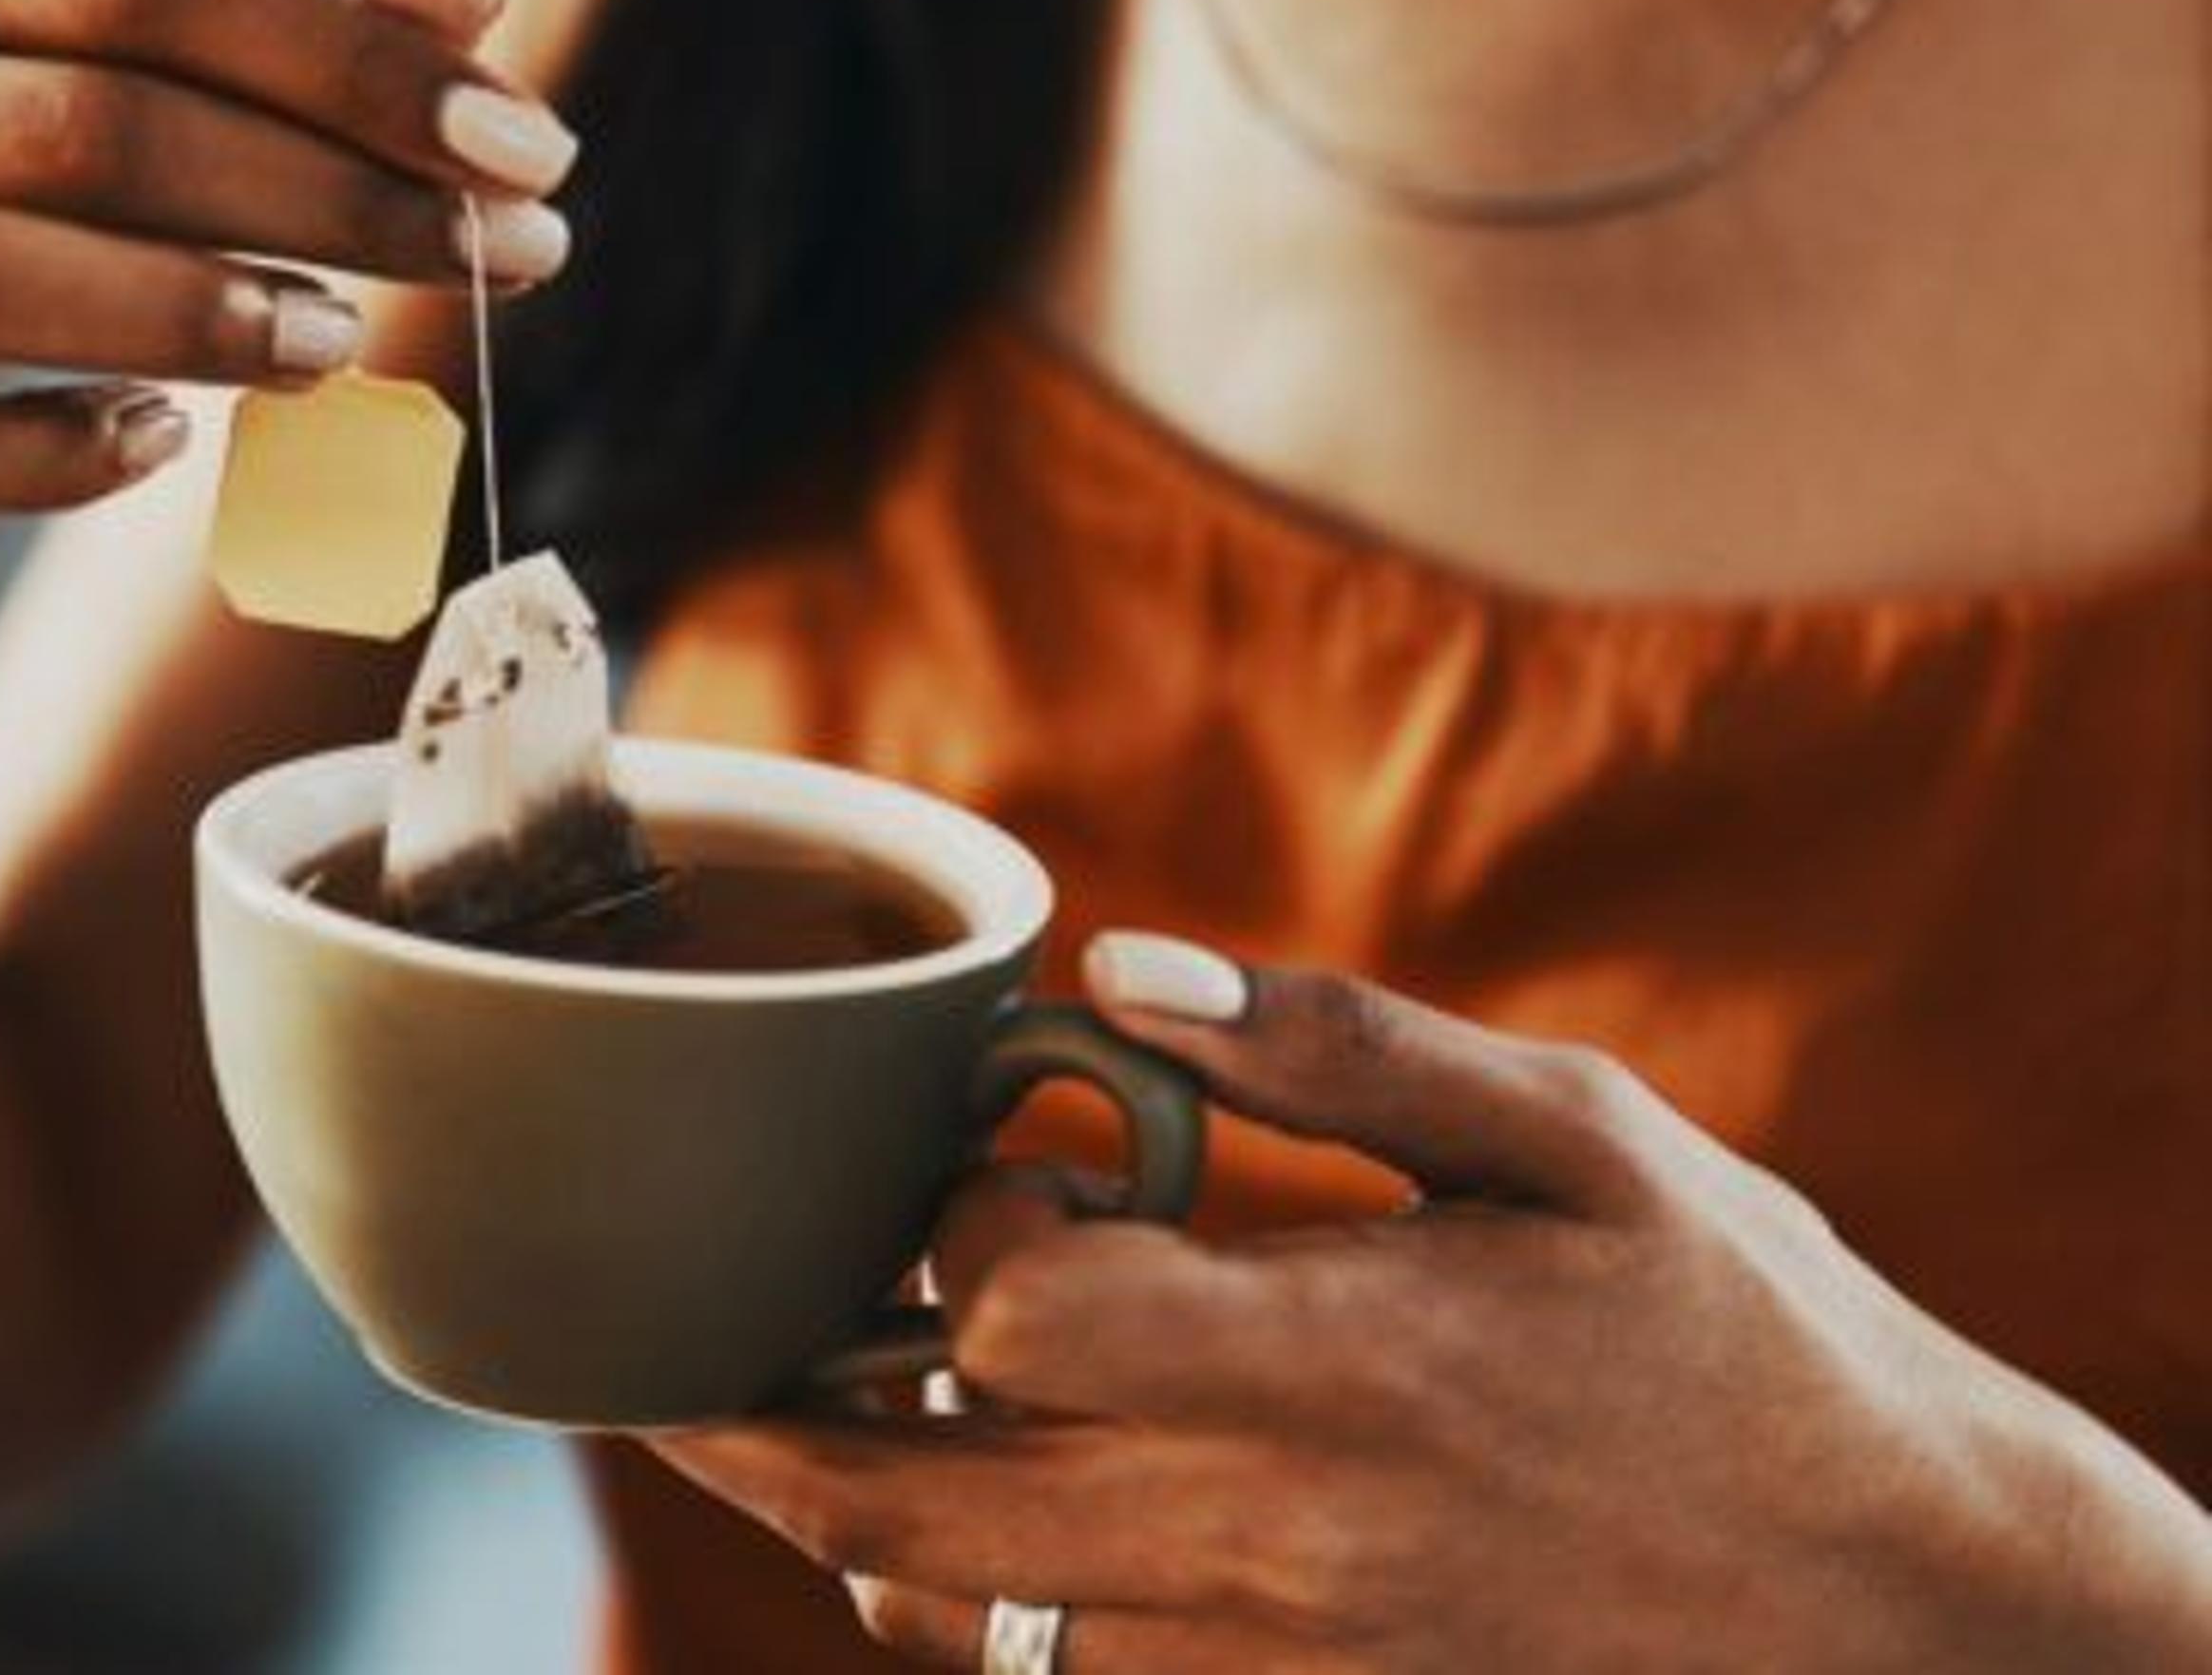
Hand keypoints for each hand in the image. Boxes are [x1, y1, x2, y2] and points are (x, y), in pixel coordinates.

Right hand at [0, 0, 575, 590]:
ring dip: (182, 312)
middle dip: (312, 191)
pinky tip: (163, 440)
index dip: (341, 60)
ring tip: (337, 340)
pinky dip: (42, 447)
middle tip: (485, 257)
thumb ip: (255, 48)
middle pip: (66, 123)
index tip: (522, 145)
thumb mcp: (67, 108)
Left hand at [656, 934, 2211, 1671]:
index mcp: (1337, 1355)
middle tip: (673, 1362)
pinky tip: (980, 1518)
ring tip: (800, 1424)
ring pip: (963, 1622)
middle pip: (907, 1509)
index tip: (985, 1164)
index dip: (946, 1226)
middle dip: (753, 1429)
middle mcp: (1276, 1530)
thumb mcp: (1581, 1140)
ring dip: (854, 1523)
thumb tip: (1127, 968)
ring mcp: (1278, 1653)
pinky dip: (984, 1610)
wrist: (1901, 1602)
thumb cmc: (1745, 1334)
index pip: (1007, 1308)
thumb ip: (1339, 1050)